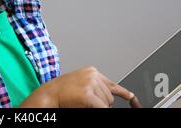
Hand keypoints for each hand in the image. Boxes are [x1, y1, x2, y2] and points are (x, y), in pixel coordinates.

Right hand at [20, 66, 139, 107]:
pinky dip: (100, 109)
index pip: (112, 84)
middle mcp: (92, 75)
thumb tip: (118, 94)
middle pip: (110, 97)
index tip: (132, 98)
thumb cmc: (60, 92)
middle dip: (101, 103)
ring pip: (107, 103)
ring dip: (96, 107)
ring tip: (80, 103)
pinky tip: (92, 106)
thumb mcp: (80, 85)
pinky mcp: (88, 94)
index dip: (123, 93)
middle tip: (84, 103)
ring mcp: (91, 84)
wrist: (48, 96)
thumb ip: (97, 87)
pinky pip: (102, 107)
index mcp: (91, 71)